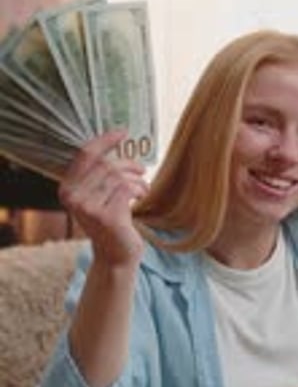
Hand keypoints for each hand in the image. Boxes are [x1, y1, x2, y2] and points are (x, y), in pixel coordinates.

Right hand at [59, 129, 148, 267]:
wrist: (115, 255)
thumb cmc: (110, 220)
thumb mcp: (97, 195)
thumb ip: (98, 173)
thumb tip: (115, 138)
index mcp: (66, 189)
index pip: (85, 154)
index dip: (105, 140)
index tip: (123, 132)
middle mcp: (73, 198)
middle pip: (106, 164)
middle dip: (128, 164)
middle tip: (141, 170)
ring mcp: (88, 208)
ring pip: (118, 176)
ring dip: (136, 179)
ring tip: (142, 188)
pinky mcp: (106, 217)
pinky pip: (127, 188)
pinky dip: (139, 189)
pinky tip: (141, 196)